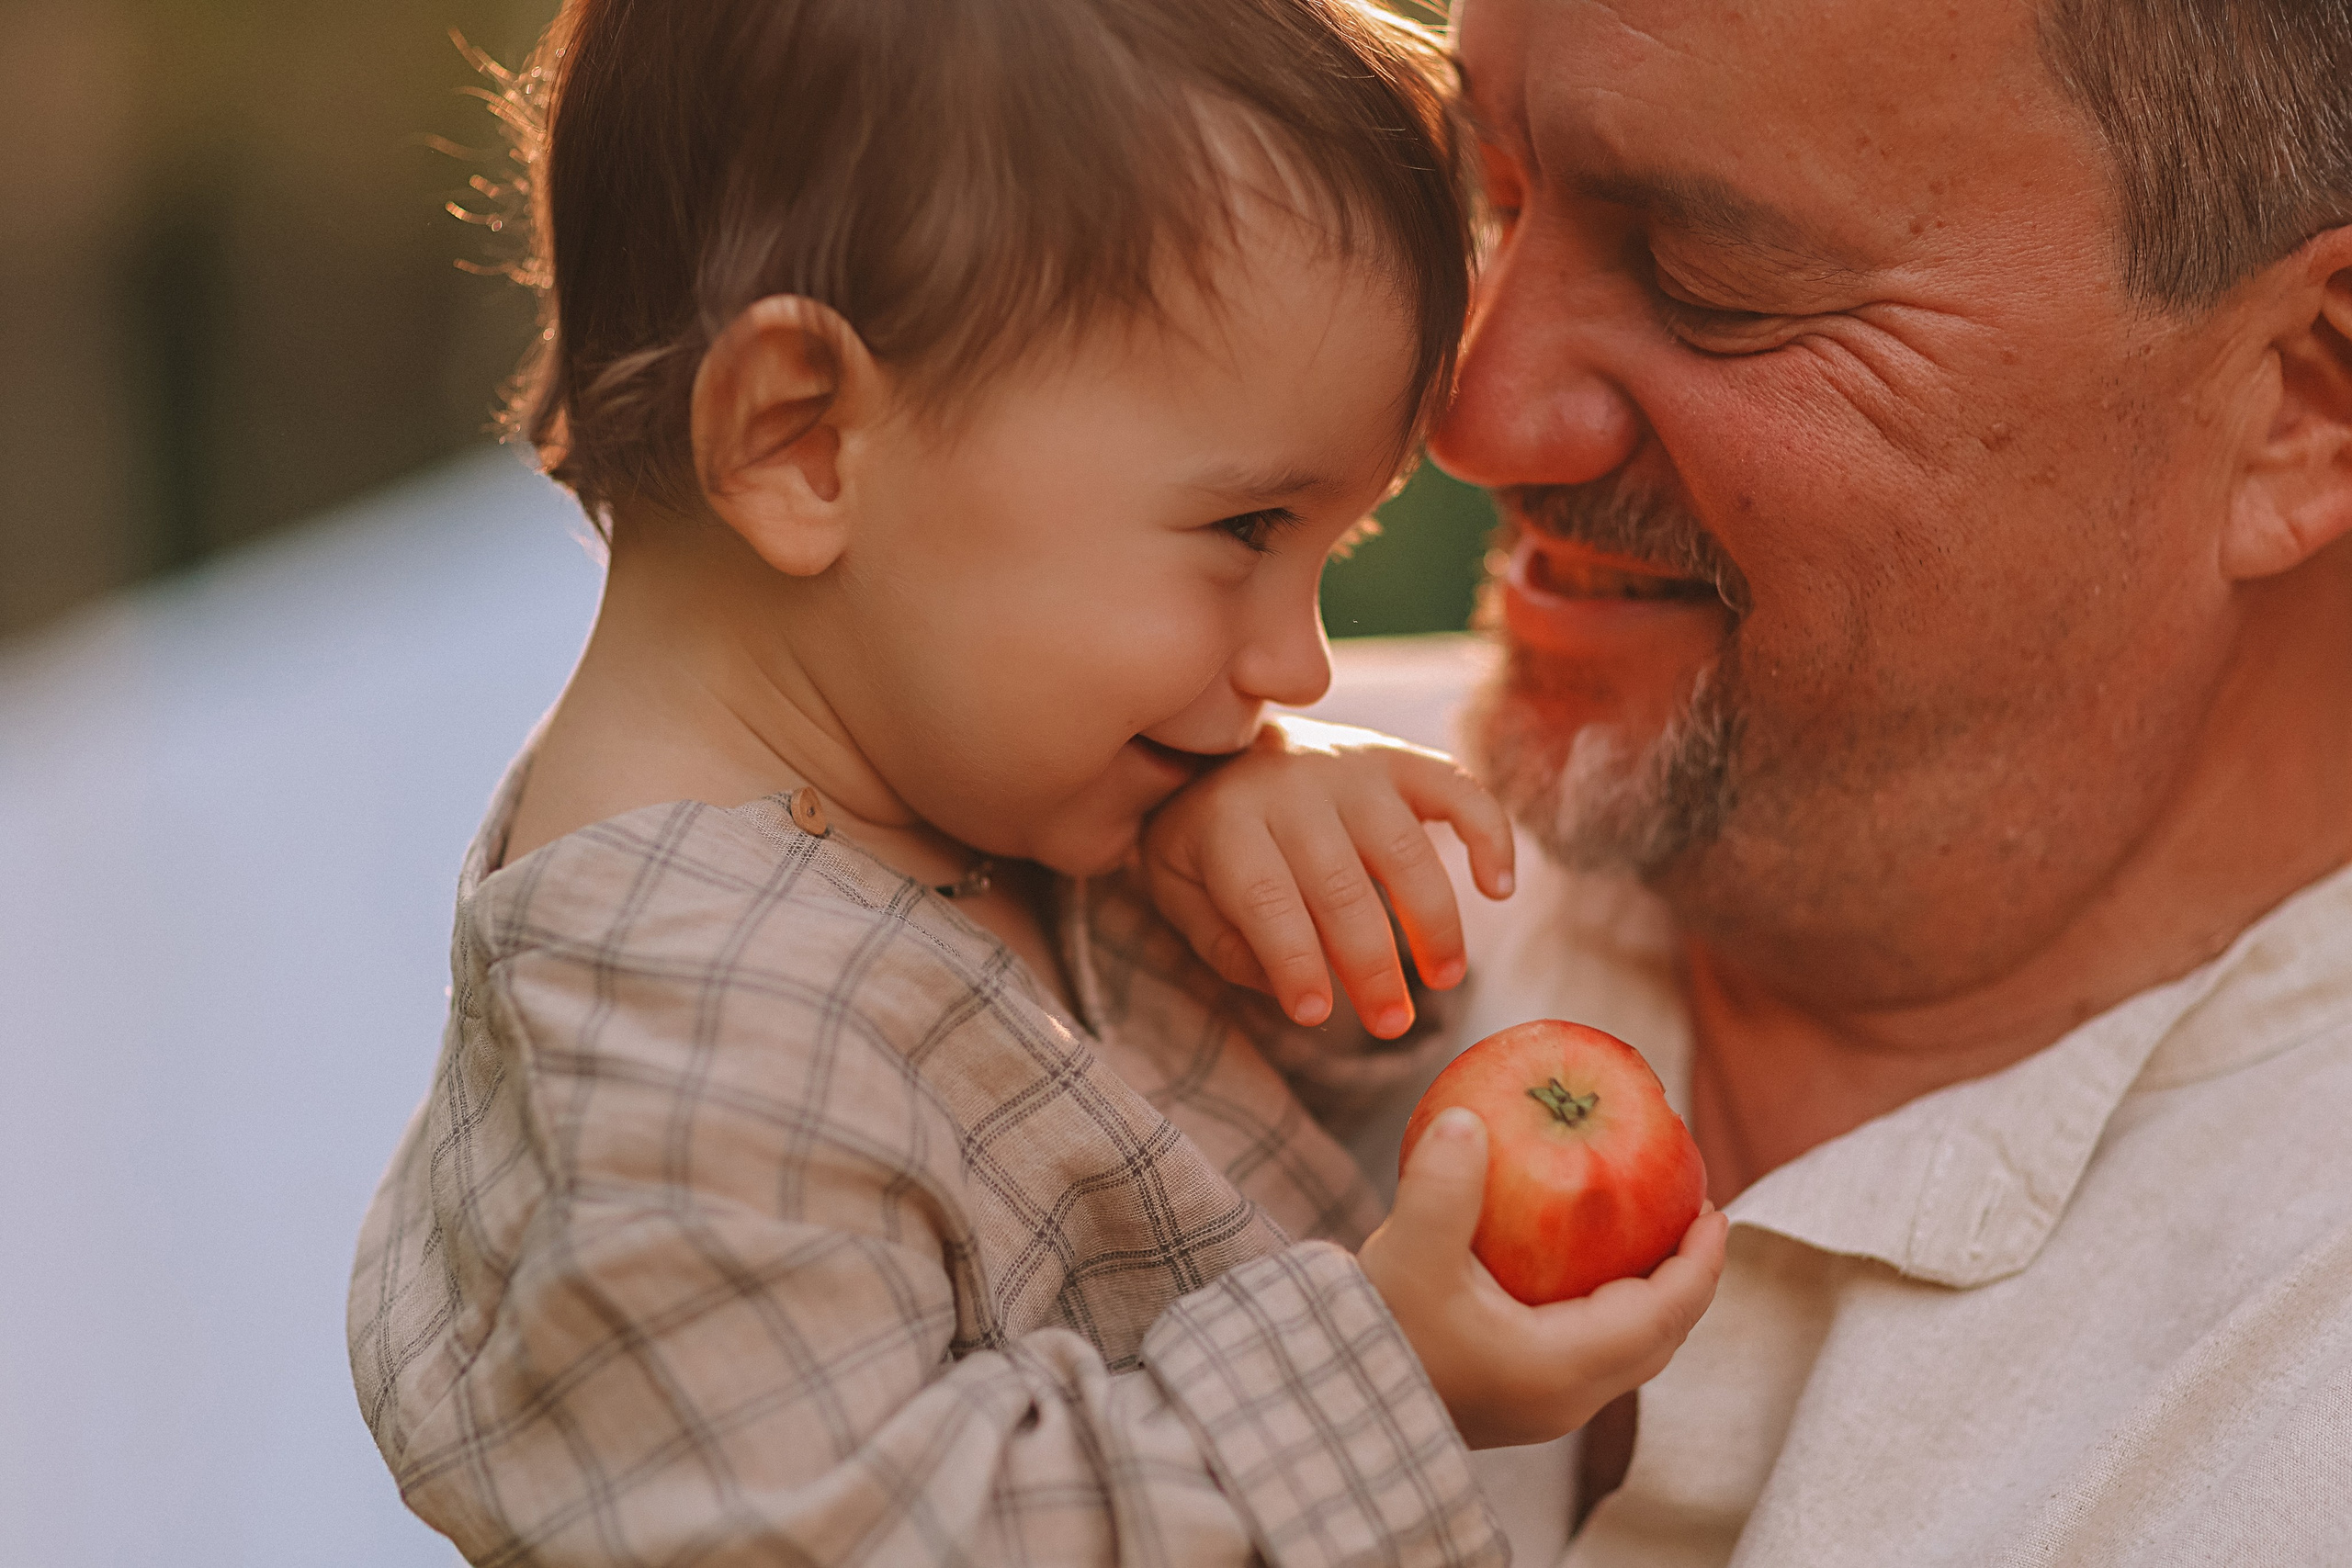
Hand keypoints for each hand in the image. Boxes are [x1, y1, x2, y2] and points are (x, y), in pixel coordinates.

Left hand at [1140, 718, 1514, 1037]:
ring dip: (1433, 921)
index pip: (1265, 897)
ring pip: (1404, 848)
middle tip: (1390, 1025)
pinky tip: (1498, 889)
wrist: (1219, 746)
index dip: (1293, 960)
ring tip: (1444, 980)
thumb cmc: (1207, 840)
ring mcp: (1350, 766)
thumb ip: (1222, 942)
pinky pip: (1458, 788)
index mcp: (1227, 820)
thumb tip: (1289, 989)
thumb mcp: (1178, 889)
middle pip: (1341, 884)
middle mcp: (1292, 785)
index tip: (1315, 1016)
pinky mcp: (1397, 758)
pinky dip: (1489, 834)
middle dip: (1370, 964)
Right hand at [1358, 1108, 1727, 1448]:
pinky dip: (1607, 1305)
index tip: (1715, 1209)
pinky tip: (1576, 1264)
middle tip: (1690, 1214)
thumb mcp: (1408, 1253)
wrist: (1333, 1404)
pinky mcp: (1518, 1396)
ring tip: (1644, 1235)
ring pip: (1626, 1348)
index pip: (1665, 1313)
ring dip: (1649, 1294)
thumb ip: (1442, 1184)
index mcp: (1563, 1366)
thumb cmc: (1378, 1337)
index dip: (1700, 1262)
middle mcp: (1566, 1396)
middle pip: (1658, 1336)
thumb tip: (1468, 1119)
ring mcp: (1542, 1403)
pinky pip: (1591, 1348)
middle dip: (1685, 1277)